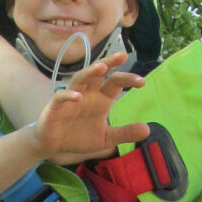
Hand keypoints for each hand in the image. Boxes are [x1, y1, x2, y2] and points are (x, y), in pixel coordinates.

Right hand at [33, 53, 148, 164]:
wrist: (54, 146)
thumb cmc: (79, 137)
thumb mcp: (106, 138)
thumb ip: (125, 133)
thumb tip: (147, 129)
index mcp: (100, 98)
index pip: (116, 83)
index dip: (128, 80)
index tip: (142, 82)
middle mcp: (87, 94)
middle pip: (98, 73)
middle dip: (109, 63)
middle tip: (122, 55)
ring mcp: (71, 98)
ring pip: (80, 79)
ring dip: (89, 72)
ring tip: (101, 67)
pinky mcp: (55, 107)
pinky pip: (61, 97)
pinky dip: (68, 95)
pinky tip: (77, 97)